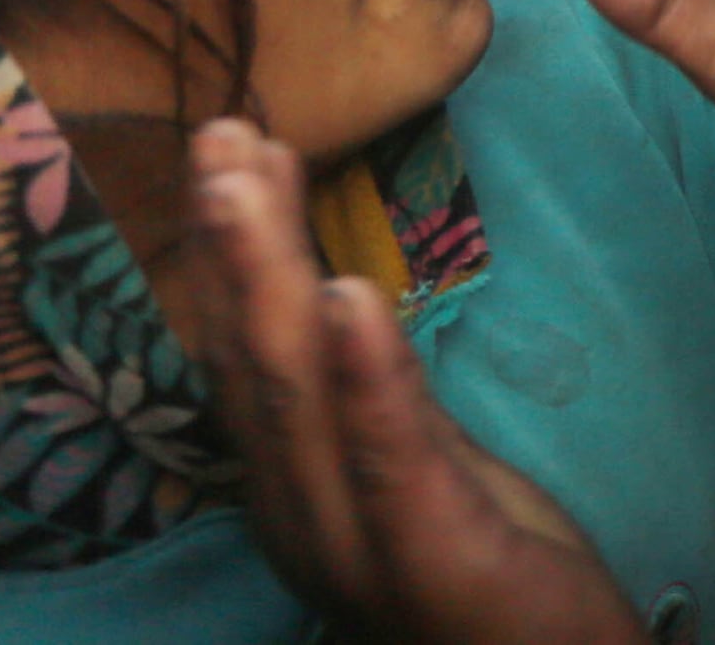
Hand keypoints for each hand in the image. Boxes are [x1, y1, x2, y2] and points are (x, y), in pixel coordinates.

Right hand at [182, 122, 643, 644]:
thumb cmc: (494, 584)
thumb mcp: (430, 472)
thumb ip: (378, 398)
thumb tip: (331, 295)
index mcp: (299, 493)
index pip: (251, 358)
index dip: (234, 253)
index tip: (230, 146)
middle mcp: (304, 520)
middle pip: (258, 363)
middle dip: (236, 244)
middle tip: (221, 131)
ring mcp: (356, 550)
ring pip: (298, 397)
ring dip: (271, 281)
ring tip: (252, 180)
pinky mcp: (431, 563)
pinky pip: (389, 458)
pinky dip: (364, 374)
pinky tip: (347, 297)